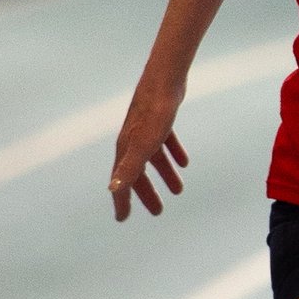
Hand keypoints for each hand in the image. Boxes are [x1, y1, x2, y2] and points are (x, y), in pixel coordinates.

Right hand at [108, 92, 188, 221]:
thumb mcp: (144, 145)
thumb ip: (129, 167)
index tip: (123, 219)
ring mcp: (146, 129)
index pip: (121, 182)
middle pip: (138, 173)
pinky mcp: (160, 119)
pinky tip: (185, 163)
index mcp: (126, 149)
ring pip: (154, 159)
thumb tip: (113, 189)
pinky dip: (173, 153)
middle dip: (147, 193)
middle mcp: (132, 140)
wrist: (165, 80)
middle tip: (158, 212)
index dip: (122, 201)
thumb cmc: (154, 113)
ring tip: (179, 191)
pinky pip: (166, 142)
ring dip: (165, 175)